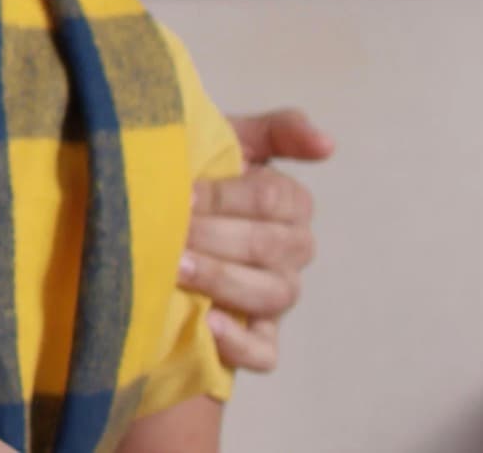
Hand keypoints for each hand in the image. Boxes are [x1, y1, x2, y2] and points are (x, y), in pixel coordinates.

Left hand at [181, 108, 333, 371]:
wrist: (155, 219)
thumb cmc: (197, 174)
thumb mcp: (229, 140)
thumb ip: (275, 130)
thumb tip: (327, 142)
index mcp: (289, 204)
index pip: (274, 198)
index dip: (226, 196)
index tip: (183, 194)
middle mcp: (292, 252)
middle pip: (271, 246)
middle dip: (217, 236)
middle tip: (173, 232)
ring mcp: (275, 297)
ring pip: (271, 294)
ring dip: (223, 281)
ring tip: (178, 269)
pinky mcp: (256, 336)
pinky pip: (263, 352)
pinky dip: (239, 343)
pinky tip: (208, 324)